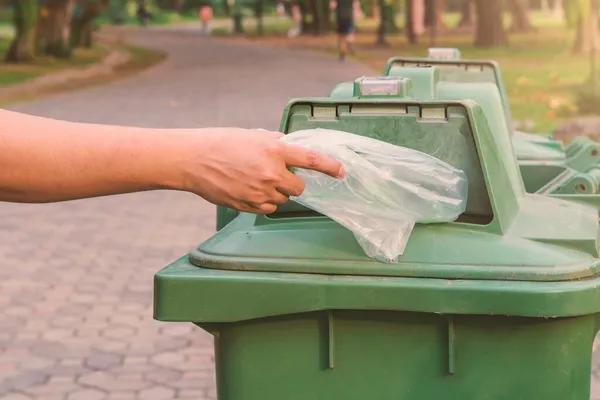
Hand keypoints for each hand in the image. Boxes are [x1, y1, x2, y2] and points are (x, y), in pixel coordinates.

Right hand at [180, 128, 343, 213]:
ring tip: (253, 179)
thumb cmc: (221, 143)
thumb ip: (276, 143)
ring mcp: (260, 192)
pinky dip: (263, 201)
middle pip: (298, 187)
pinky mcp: (248, 205)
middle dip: (291, 181)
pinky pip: (267, 208)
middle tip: (274, 173)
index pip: (311, 159)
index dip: (330, 166)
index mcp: (274, 151)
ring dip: (276, 192)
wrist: (193, 159)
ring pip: (282, 199)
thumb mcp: (253, 135)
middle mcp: (271, 173)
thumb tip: (291, 147)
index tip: (341, 171)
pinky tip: (247, 189)